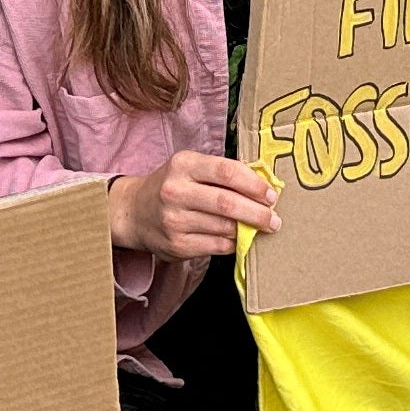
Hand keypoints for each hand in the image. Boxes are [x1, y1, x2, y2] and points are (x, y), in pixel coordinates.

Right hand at [108, 151, 280, 259]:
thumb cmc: (173, 186)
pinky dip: (233, 243)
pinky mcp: (176, 245)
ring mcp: (174, 220)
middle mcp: (176, 191)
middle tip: (274, 220)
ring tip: (260, 228)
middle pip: (227, 203)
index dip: (254, 184)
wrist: (134, 211)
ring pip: (224, 228)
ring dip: (248, 230)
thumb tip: (264, 185)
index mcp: (184, 164)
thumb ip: (223, 173)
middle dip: (258, 213)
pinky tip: (237, 238)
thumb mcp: (191, 167)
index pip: (227, 172)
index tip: (271, 194)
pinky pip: (216, 246)